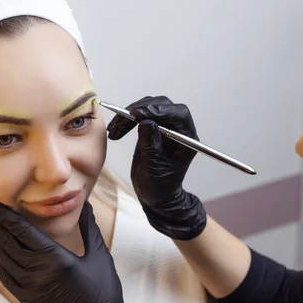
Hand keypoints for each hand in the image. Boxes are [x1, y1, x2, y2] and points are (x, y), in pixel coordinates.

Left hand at [0, 199, 153, 302]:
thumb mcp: (99, 255)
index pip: (21, 230)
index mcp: (55, 258)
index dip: (3, 214)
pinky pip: (4, 274)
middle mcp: (37, 272)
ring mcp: (29, 287)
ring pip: (2, 257)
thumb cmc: (103, 291)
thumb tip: (85, 203)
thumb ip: (88, 227)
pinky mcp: (26, 299)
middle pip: (5, 240)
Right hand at [107, 96, 206, 239]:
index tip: (138, 115)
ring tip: (115, 130)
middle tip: (122, 120)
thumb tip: (146, 121)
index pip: (178, 115)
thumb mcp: (154, 169)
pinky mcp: (153, 128)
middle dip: (141, 110)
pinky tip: (116, 129)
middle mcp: (179, 130)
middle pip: (163, 106)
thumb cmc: (160, 188)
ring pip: (150, 107)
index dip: (159, 111)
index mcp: (187, 140)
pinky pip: (141, 115)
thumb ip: (151, 146)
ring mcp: (166, 127)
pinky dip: (127, 120)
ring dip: (129, 115)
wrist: (155, 196)